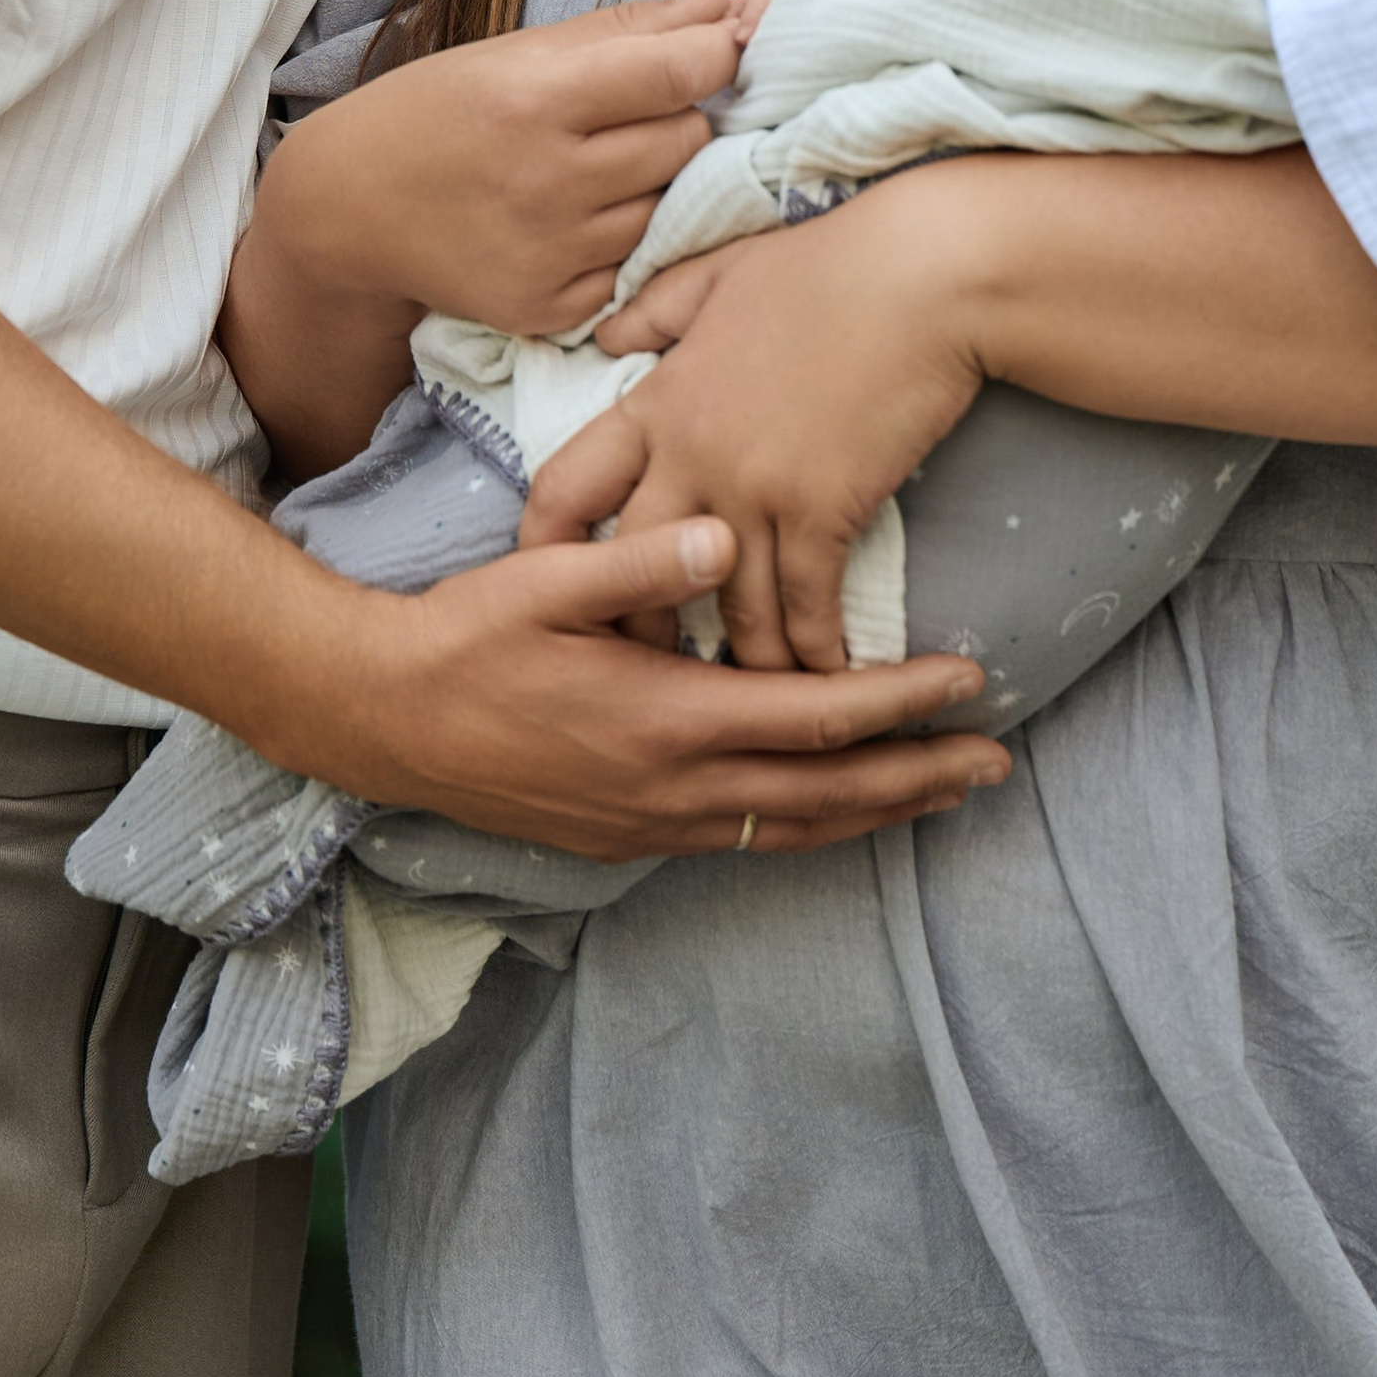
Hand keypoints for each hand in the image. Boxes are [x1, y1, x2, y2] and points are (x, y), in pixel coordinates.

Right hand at [261, 0, 745, 341]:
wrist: (349, 208)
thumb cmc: (438, 112)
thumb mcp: (518, 52)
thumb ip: (632, 28)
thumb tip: (730, 0)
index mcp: (536, 99)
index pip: (680, 73)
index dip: (716, 55)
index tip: (716, 50)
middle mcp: (548, 181)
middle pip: (687, 141)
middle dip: (676, 121)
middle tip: (628, 117)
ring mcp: (551, 254)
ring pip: (670, 207)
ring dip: (652, 185)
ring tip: (592, 170)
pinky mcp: (550, 309)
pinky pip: (633, 266)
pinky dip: (618, 243)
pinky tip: (571, 222)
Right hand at [265, 514, 1010, 858]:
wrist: (381, 720)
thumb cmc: (463, 637)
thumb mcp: (543, 579)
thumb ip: (639, 560)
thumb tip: (728, 533)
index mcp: (664, 717)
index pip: (815, 716)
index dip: (902, 702)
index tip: (970, 679)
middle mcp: (671, 787)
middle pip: (826, 793)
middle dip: (918, 777)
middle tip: (995, 763)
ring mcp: (650, 824)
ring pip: (791, 831)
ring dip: (873, 812)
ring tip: (940, 794)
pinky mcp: (627, 838)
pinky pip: (745, 843)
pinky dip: (807, 828)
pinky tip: (833, 811)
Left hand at [524, 169, 991, 674]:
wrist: (924, 274)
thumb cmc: (829, 265)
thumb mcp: (720, 274)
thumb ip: (655, 310)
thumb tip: (606, 332)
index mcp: (656, 400)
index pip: (564, 489)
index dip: (547, 551)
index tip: (559, 590)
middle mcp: (690, 455)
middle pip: (634, 576)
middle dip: (643, 635)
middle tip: (657, 677)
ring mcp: (753, 487)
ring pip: (727, 610)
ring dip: (744, 662)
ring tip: (753, 700)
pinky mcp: (822, 510)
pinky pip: (804, 610)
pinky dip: (815, 654)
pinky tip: (829, 678)